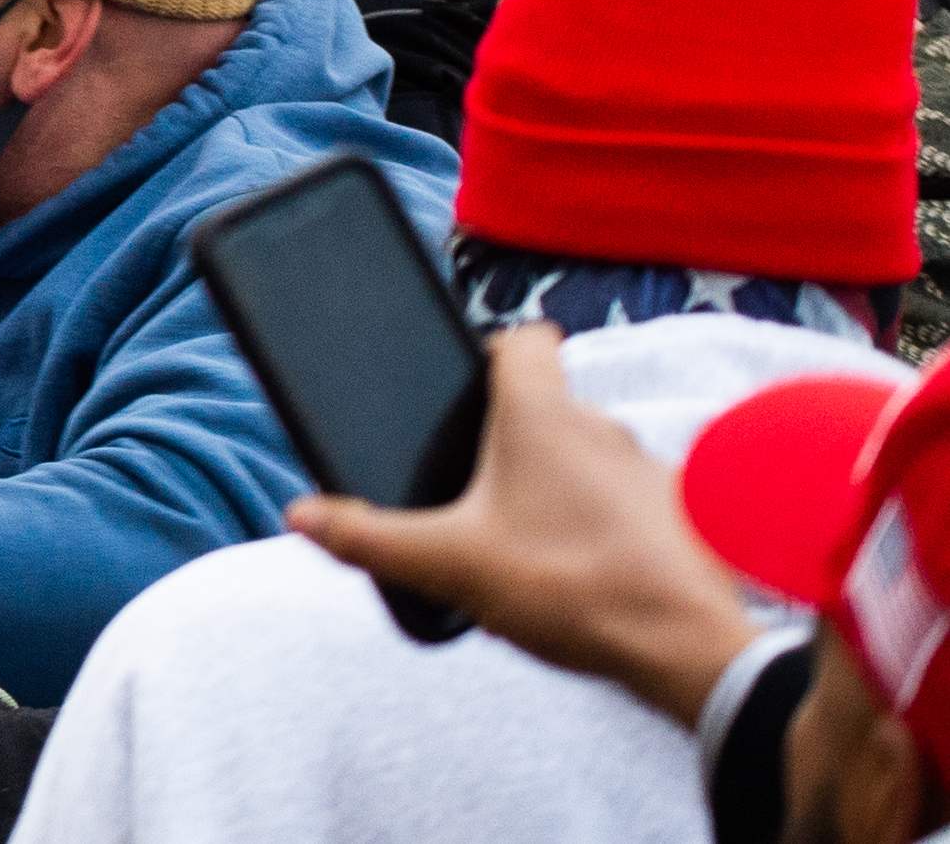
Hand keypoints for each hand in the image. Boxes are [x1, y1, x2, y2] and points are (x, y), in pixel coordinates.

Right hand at [291, 325, 764, 723]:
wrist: (690, 651)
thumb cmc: (571, 588)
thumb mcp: (450, 565)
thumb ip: (369, 537)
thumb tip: (300, 515)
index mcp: (541, 414)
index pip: (524, 339)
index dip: (491, 350)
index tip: (468, 383)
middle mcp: (603, 426)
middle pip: (550, 405)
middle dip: (513, 436)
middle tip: (478, 490)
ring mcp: (653, 471)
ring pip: (592, 456)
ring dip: (563, 483)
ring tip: (532, 542)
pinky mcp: (686, 518)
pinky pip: (633, 502)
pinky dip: (607, 523)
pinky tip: (585, 570)